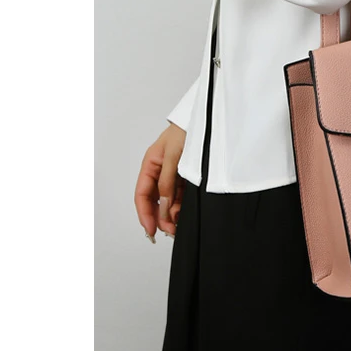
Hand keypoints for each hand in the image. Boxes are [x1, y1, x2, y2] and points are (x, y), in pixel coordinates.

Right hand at [134, 123, 186, 240]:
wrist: (208, 119)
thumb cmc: (187, 130)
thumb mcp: (173, 156)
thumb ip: (167, 181)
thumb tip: (165, 206)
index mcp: (151, 164)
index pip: (143, 194)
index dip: (145, 213)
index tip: (150, 229)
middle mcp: (160, 170)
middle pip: (154, 200)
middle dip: (160, 217)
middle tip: (169, 231)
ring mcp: (174, 174)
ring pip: (168, 200)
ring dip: (171, 214)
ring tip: (179, 226)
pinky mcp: (187, 176)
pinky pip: (181, 195)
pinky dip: (182, 206)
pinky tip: (185, 214)